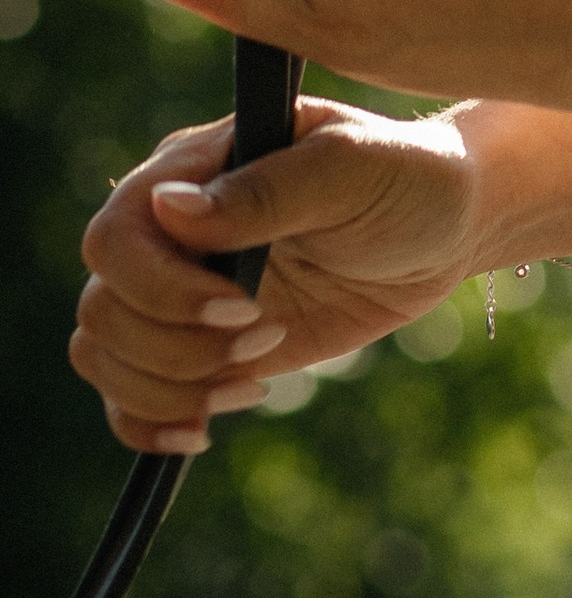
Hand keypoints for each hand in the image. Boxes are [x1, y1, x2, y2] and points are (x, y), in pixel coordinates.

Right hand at [70, 99, 481, 454]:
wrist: (444, 231)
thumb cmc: (406, 177)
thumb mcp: (355, 168)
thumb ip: (267, 189)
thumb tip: (168, 208)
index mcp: (196, 166)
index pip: (117, 234)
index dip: (163, 287)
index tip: (243, 304)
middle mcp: (170, 229)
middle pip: (103, 306)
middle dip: (177, 343)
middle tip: (267, 336)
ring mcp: (178, 290)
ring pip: (102, 353)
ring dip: (170, 384)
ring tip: (256, 374)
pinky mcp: (197, 344)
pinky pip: (125, 395)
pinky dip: (148, 422)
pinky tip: (203, 431)